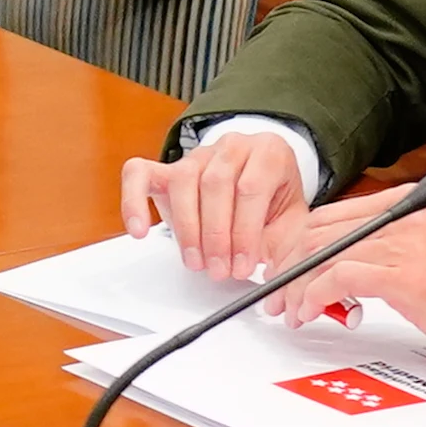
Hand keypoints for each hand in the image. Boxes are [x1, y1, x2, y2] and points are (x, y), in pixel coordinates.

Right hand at [121, 131, 323, 281]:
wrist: (258, 181)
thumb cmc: (273, 202)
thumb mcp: (292, 222)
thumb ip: (290, 246)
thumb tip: (284, 280)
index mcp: (268, 152)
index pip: (252, 188)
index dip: (246, 231)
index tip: (243, 266)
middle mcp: (231, 146)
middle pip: (216, 185)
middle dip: (216, 236)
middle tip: (220, 271)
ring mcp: (196, 154)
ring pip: (183, 182)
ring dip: (187, 229)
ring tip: (196, 262)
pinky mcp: (166, 167)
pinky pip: (138, 174)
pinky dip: (133, 202)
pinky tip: (139, 230)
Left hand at [297, 205, 425, 372]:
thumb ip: (388, 250)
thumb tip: (337, 265)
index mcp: (409, 204)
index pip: (332, 214)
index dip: (297, 244)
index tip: (283, 270)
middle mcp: (406, 215)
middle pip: (319, 229)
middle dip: (286, 266)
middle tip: (276, 296)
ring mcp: (408, 243)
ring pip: (323, 253)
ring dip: (295, 287)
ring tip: (289, 311)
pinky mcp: (410, 276)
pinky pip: (340, 276)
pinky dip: (314, 295)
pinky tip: (311, 311)